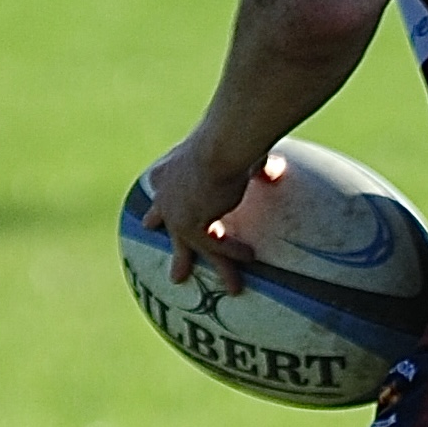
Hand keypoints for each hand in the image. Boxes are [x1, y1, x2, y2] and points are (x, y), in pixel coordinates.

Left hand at [143, 132, 260, 292]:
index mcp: (172, 168)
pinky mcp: (190, 227)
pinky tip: (250, 259)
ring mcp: (175, 213)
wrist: (222, 145)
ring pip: (193, 246)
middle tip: (170, 263)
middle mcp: (167, 192)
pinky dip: (233, 253)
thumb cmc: (231, 138)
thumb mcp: (239, 151)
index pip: (161, 183)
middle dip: (166, 243)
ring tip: (233, 288)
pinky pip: (215, 246)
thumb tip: (275, 171)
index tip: (152, 220)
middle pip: (164, 221)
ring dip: (218, 265)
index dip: (160, 203)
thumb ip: (254, 165)